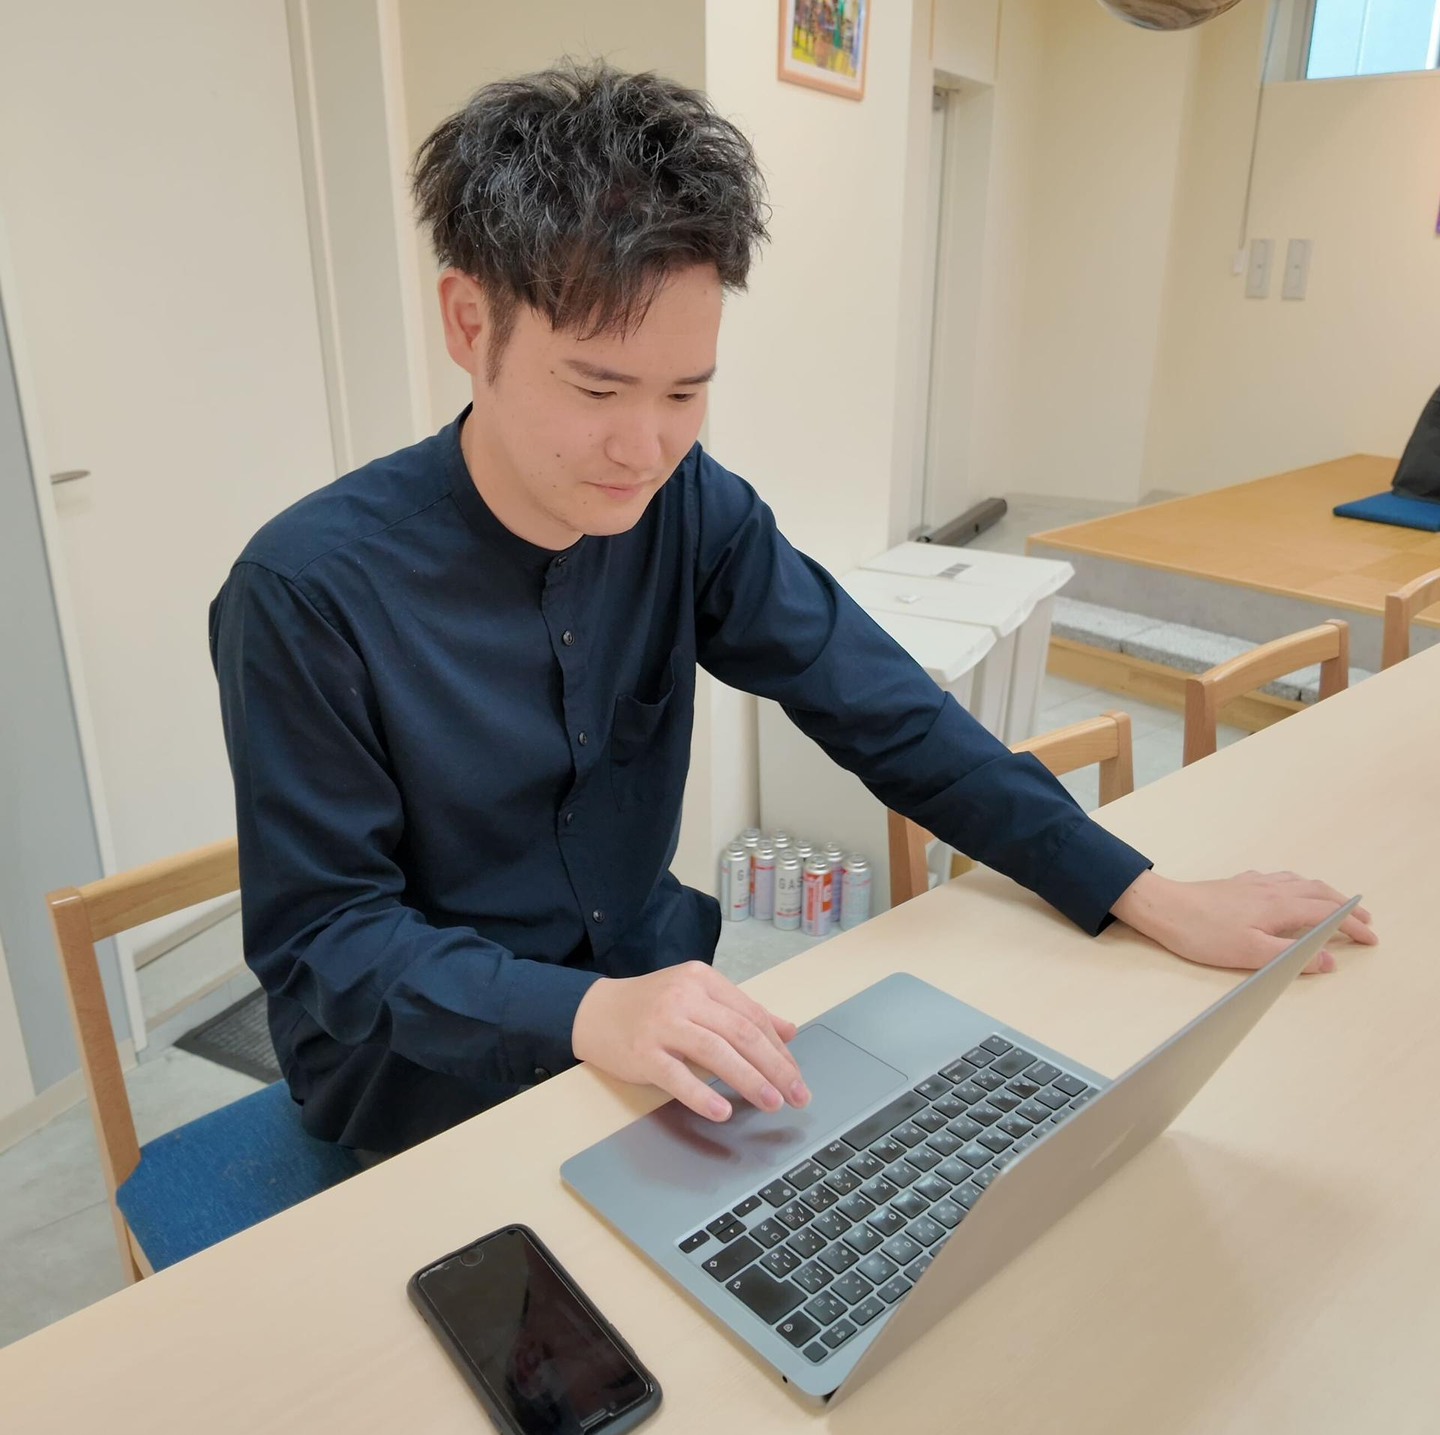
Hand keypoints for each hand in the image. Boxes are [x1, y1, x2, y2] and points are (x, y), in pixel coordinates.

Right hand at [571, 961, 809, 1120]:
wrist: (593, 1011)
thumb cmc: (650, 1006)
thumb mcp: (697, 997)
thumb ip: (741, 1012)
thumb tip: (789, 1031)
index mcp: (703, 980)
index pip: (752, 1015)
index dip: (780, 1049)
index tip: (796, 1076)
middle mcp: (685, 996)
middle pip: (741, 1033)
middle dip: (775, 1067)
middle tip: (797, 1096)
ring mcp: (662, 1023)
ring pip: (716, 1051)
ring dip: (750, 1080)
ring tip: (772, 1103)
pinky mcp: (642, 1051)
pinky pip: (677, 1075)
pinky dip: (701, 1094)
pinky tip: (721, 1111)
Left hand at [1111, 869, 1376, 974]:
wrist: (1164, 908)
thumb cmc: (1202, 933)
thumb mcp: (1250, 954)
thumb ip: (1291, 958)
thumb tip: (1329, 961)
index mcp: (1279, 906)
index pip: (1328, 915)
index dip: (1353, 926)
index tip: (1372, 938)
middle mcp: (1271, 889)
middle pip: (1320, 893)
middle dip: (1347, 907)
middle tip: (1365, 921)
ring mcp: (1254, 884)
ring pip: (1301, 882)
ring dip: (1325, 893)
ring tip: (1337, 904)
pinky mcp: (1238, 884)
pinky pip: (1280, 878)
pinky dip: (1298, 884)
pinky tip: (1290, 889)